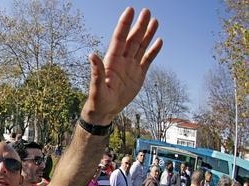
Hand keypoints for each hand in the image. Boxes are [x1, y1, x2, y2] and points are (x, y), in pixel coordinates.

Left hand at [81, 8, 162, 124]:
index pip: (119, 38)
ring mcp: (131, 66)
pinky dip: (153, 51)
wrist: (106, 111)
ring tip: (154, 20)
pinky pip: (147, 60)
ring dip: (147, 34)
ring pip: (141, 46)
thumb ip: (96, 72)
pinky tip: (159, 41)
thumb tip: (91, 55)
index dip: (124, 24)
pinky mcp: (138, 74)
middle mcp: (122, 60)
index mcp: (112, 61)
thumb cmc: (98, 100)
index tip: (130, 10)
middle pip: (132, 39)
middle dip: (139, 25)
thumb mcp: (97, 87)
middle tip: (147, 11)